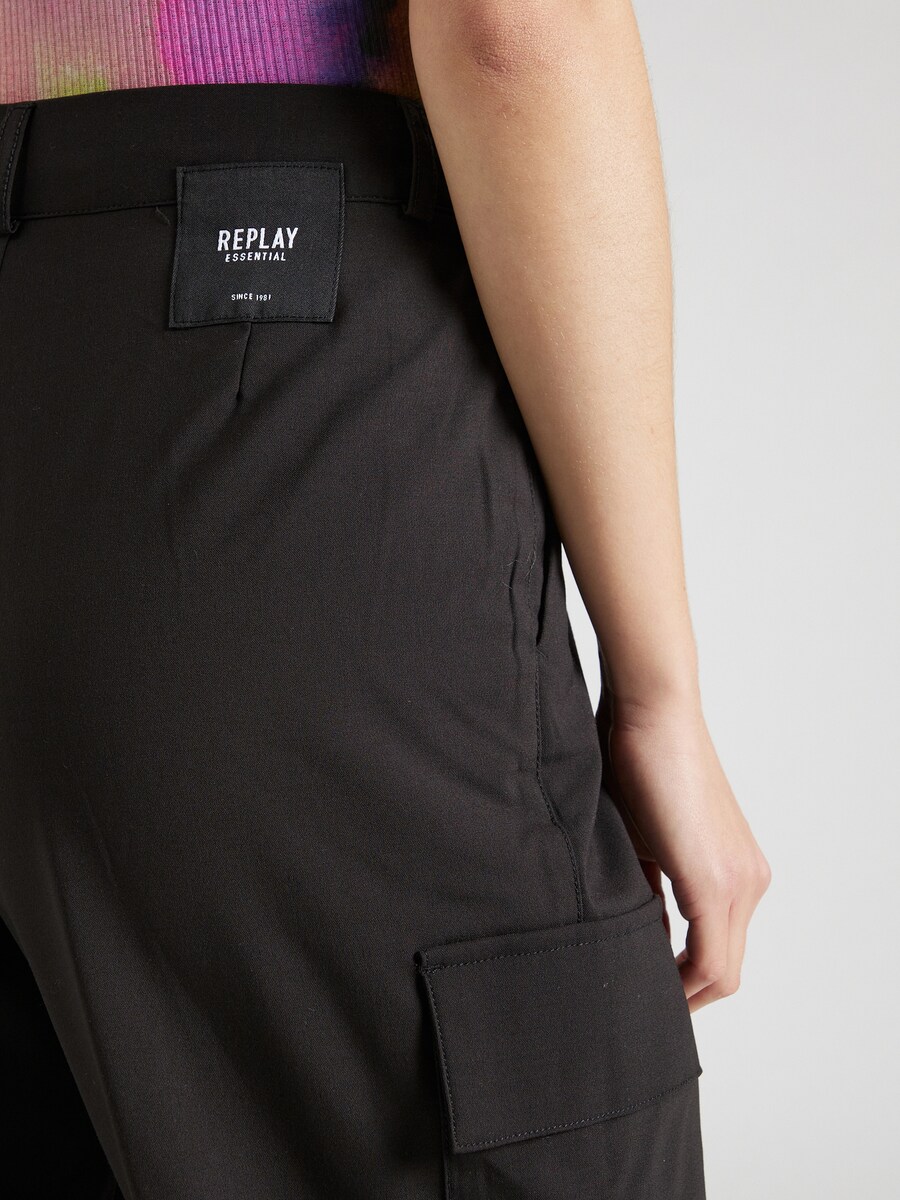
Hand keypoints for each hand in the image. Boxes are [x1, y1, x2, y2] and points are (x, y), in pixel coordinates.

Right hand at [595, 683, 770, 1012]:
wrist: (651, 711)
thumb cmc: (637, 759)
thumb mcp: (641, 839)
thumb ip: (649, 887)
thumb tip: (635, 929)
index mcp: (736, 870)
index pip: (720, 953)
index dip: (685, 983)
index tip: (645, 988)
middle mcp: (750, 881)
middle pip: (724, 970)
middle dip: (682, 994)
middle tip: (636, 1001)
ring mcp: (741, 882)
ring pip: (720, 970)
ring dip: (680, 989)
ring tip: (635, 994)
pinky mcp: (716, 881)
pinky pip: (709, 959)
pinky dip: (680, 979)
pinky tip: (643, 978)